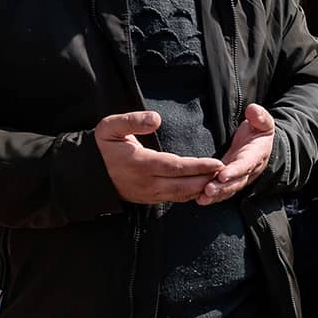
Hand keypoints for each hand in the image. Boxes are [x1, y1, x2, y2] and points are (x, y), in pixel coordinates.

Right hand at [95, 111, 222, 204]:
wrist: (88, 175)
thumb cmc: (102, 147)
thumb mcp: (109, 127)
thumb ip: (132, 120)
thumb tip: (156, 118)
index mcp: (141, 164)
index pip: (177, 167)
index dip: (199, 166)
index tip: (218, 163)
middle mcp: (148, 183)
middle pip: (185, 185)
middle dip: (208, 180)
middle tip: (229, 173)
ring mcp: (150, 194)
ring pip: (183, 195)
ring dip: (203, 188)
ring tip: (222, 180)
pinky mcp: (151, 199)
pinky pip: (176, 198)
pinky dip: (192, 194)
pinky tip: (205, 186)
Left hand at [200, 104, 274, 204]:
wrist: (262, 144)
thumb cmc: (260, 131)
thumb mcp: (264, 122)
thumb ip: (259, 117)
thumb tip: (253, 110)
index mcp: (256, 155)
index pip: (245, 164)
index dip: (235, 171)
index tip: (222, 174)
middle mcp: (249, 170)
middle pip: (236, 182)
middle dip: (222, 188)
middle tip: (207, 191)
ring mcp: (240, 177)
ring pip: (229, 189)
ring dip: (215, 195)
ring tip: (201, 199)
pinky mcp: (230, 180)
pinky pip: (223, 191)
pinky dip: (212, 197)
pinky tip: (198, 199)